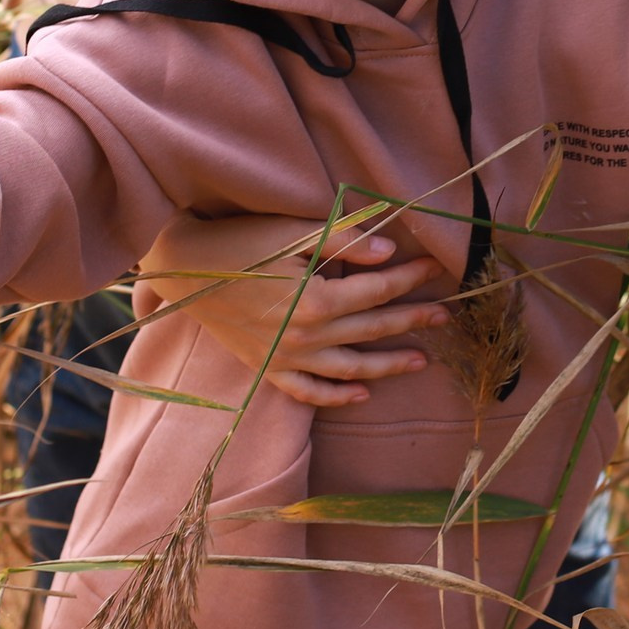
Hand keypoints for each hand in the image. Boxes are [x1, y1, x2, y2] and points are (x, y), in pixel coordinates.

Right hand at [137, 214, 449, 407]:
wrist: (182, 270)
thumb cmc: (239, 242)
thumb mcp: (292, 232)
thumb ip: (343, 242)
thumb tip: (390, 250)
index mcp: (317, 298)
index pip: (378, 289)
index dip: (410, 278)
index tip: (437, 267)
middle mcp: (307, 336)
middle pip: (372, 329)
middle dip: (412, 320)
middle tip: (446, 315)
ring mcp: (287, 357)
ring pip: (350, 368)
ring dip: (388, 365)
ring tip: (421, 361)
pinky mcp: (267, 368)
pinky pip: (309, 391)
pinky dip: (337, 396)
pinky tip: (361, 394)